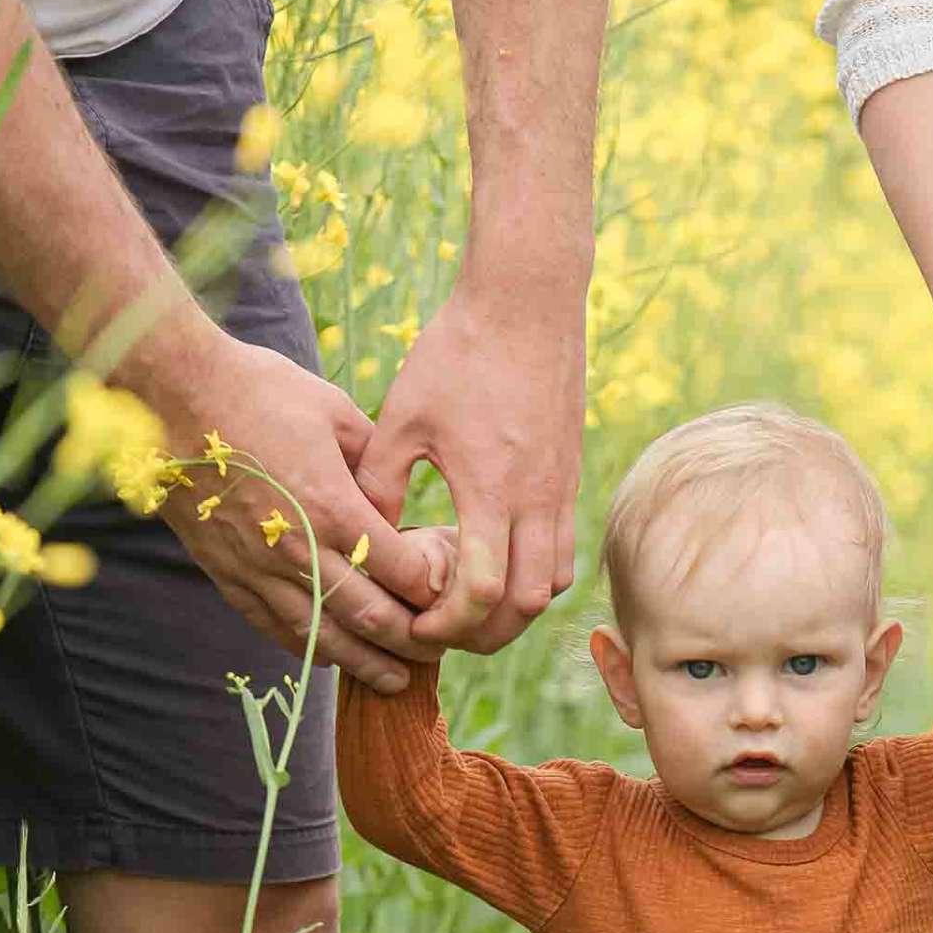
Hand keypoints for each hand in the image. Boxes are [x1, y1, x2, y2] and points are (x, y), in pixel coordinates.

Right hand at [146, 333, 445, 692]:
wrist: (170, 392)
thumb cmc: (255, 390)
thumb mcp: (333, 410)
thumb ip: (374, 459)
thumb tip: (399, 494)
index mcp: (333, 506)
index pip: (401, 572)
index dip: (432, 592)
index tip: (449, 597)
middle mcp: (299, 549)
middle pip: (370, 617)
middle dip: (410, 642)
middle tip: (435, 652)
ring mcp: (260, 569)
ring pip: (324, 637)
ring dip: (365, 664)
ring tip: (395, 680)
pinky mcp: (229, 575)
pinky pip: (275, 628)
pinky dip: (310, 649)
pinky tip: (334, 658)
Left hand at [359, 279, 584, 653]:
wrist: (528, 299)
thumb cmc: (458, 351)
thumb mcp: (402, 414)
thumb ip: (380, 482)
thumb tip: (363, 537)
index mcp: (491, 489)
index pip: (482, 591)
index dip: (449, 623)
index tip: (417, 623)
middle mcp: (536, 500)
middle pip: (526, 606)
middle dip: (485, 634)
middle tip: (444, 631)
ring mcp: (560, 492)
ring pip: (554, 585)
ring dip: (516, 609)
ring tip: (473, 606)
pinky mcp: (569, 480)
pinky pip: (563, 552)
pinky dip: (535, 577)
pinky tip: (499, 564)